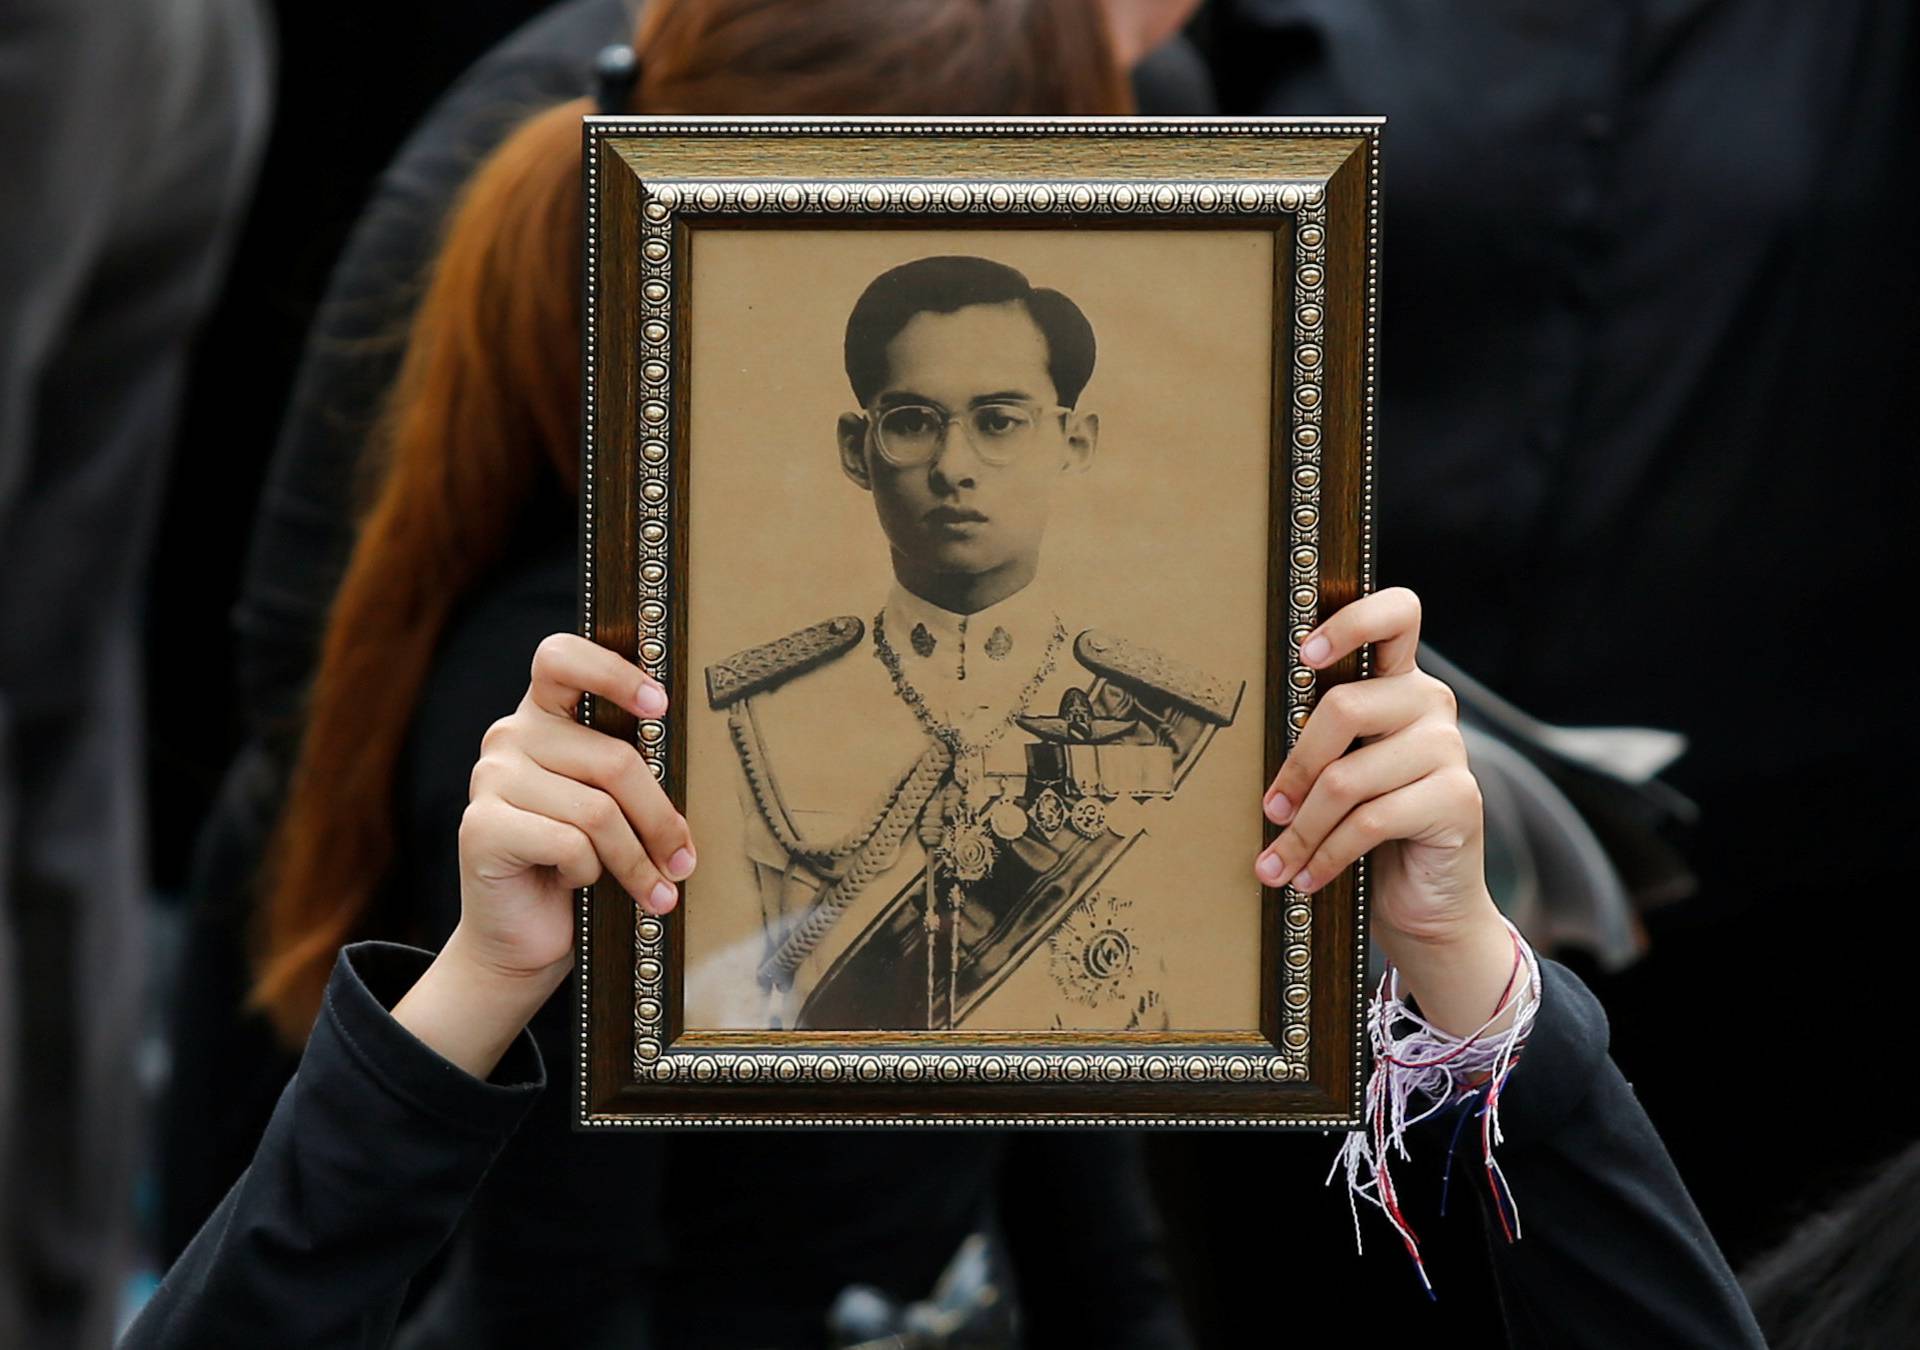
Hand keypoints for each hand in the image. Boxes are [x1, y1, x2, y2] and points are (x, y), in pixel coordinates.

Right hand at [395, 635, 695, 1076]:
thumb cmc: (578, 867)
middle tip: (685, 861)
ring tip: (652, 889)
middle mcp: (510, 737)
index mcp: (543, 716)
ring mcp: (490, 779)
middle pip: (612, 759)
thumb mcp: (610, 809)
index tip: (660, 704)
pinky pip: (569, 843)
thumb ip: (629, 774)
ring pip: (597, 810)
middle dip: (660, 818)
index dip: (612, 672)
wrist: (522, 939)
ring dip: (634, 860)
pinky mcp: (482, 827)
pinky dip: (588, 873)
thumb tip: (687, 766)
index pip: (561, 658)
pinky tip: (577, 884)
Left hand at [1253, 588, 1514, 1034]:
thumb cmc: (1369, 830)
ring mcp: (1450, 749)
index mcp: (1399, 683)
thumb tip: (1251, 738)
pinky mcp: (1458, 799)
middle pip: (1346, 707)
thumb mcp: (1342, 773)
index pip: (1396, 614)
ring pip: (1349, 777)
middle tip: (1268, 809)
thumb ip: (1320, 741)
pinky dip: (1327, 854)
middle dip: (1296, 766)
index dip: (1350, 621)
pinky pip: (1370, 820)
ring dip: (1302, 829)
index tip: (1302, 655)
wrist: (1426, 902)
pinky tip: (1306, 878)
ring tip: (1274, 862)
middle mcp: (1430, 704)